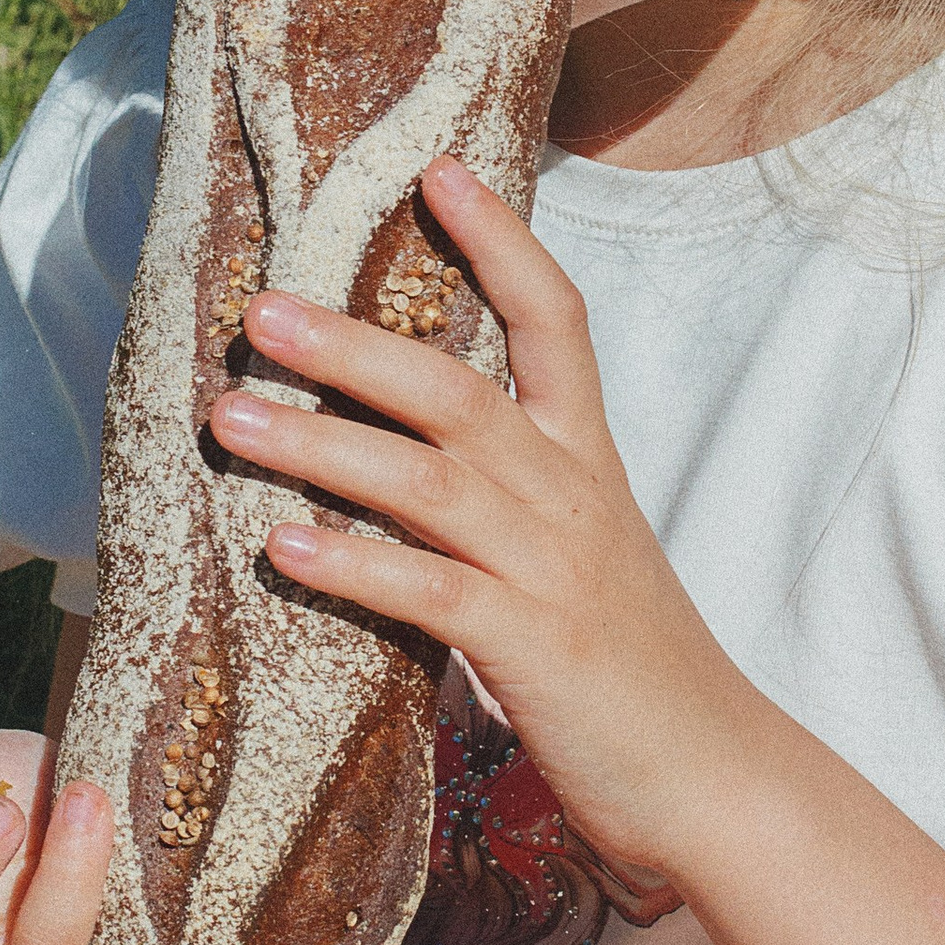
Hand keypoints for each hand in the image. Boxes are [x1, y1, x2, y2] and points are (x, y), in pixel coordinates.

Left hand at [214, 157, 765, 880]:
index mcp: (587, 461)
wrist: (714, 774)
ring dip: (319, 442)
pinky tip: (282, 547)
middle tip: (259, 308)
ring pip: (427, 478)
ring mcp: (552, 567)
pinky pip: (429, 592)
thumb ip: (510, 498)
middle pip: (455, 390)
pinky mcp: (533, 647)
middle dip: (351, 344)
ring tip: (229, 418)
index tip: (438, 170)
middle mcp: (571, 495)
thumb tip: (403, 456)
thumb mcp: (581, 553)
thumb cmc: (632, 669)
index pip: (555, 319)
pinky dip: (353, 564)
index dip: (501, 240)